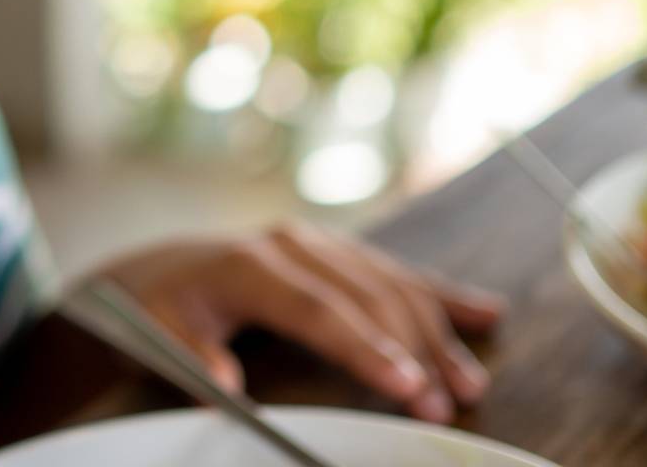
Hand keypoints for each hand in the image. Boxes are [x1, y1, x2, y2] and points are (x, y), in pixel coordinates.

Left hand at [98, 223, 504, 423]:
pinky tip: (486, 314)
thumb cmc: (164, 306)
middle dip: (412, 350)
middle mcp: (291, 244)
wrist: (166, 266)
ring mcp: (319, 243)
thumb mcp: (160, 331)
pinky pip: (396, 270)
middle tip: (444, 404)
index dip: (364, 348)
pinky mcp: (337, 249)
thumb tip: (221, 386)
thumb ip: (191, 356)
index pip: (317, 309)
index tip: (405, 384)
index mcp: (250, 265)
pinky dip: (442, 293)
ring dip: (436, 332)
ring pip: (390, 282)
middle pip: (366, 297)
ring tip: (469, 384)